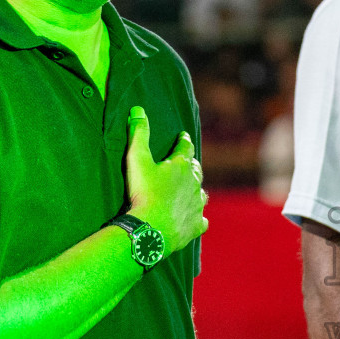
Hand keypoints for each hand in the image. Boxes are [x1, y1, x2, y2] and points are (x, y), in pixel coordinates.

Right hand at [124, 106, 207, 252]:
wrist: (152, 229)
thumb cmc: (144, 192)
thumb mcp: (137, 159)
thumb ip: (139, 134)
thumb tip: (138, 110)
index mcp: (181, 166)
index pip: (185, 148)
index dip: (183, 141)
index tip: (183, 137)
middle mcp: (194, 184)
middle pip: (196, 170)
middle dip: (192, 165)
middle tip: (188, 163)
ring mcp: (197, 205)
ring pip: (201, 194)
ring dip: (196, 190)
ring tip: (192, 190)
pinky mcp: (196, 225)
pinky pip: (202, 220)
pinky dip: (198, 218)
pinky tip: (197, 219)